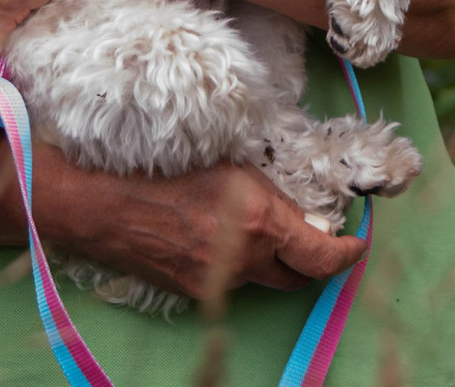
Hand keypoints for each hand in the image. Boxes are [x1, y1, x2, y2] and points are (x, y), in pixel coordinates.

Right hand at [32, 154, 367, 300]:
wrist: (99, 205)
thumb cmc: (161, 166)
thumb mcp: (228, 162)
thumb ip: (273, 191)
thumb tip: (305, 211)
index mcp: (258, 224)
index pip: (322, 258)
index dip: (347, 254)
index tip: (355, 241)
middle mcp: (242, 261)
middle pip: (297, 277)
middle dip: (312, 260)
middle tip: (314, 233)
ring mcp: (216, 283)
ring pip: (262, 277)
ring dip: (270, 259)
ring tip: (258, 226)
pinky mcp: (192, 291)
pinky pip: (229, 280)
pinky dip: (236, 263)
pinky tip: (219, 235)